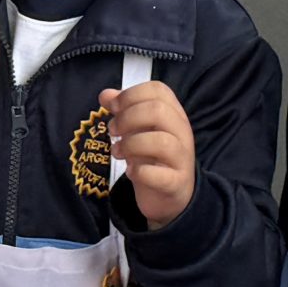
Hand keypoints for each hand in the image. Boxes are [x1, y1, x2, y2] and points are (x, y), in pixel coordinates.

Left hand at [103, 80, 196, 227]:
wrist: (170, 196)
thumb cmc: (153, 158)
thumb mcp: (137, 131)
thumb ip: (123, 111)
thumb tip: (105, 95)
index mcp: (174, 114)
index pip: (158, 90)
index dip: (131, 95)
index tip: (114, 107)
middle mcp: (182, 132)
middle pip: (159, 111)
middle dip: (127, 118)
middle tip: (113, 130)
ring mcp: (182, 158)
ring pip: (161, 142)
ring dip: (130, 144)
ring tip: (117, 151)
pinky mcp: (176, 183)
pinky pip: (160, 175)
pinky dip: (139, 172)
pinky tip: (130, 172)